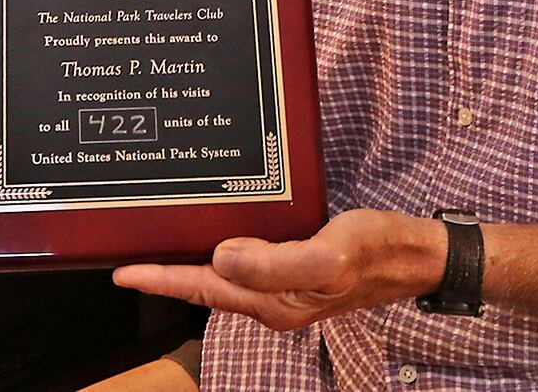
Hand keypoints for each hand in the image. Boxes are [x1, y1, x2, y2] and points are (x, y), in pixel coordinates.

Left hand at [112, 209, 444, 331]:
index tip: (121, 272)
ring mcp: (285, 289)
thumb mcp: (329, 255)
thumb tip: (220, 258)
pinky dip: (224, 252)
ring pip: (225, 277)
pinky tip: (217, 236)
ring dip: (191, 265)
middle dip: (167, 275)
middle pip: (208, 287)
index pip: (204, 288)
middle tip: (128, 257)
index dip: (161, 280)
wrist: (416, 255)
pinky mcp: (296, 271)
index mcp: (275, 301)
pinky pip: (248, 265)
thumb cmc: (377, 251)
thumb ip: (274, 263)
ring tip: (160, 248)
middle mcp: (274, 301)